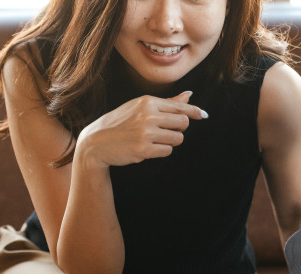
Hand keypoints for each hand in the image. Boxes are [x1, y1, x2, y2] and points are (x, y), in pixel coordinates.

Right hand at [75, 91, 205, 167]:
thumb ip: (167, 103)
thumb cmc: (120, 123)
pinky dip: (161, 151)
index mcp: (147, 102)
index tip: (204, 115)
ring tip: (155, 140)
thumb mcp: (139, 107)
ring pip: (178, 138)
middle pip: (183, 122)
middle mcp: (148, 115)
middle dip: (179, 129)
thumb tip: (189, 95)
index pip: (180, 106)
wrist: (96, 142)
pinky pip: (167, 151)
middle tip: (165, 131)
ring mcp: (146, 132)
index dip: (195, 111)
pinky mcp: (144, 149)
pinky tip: (148, 148)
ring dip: (170, 142)